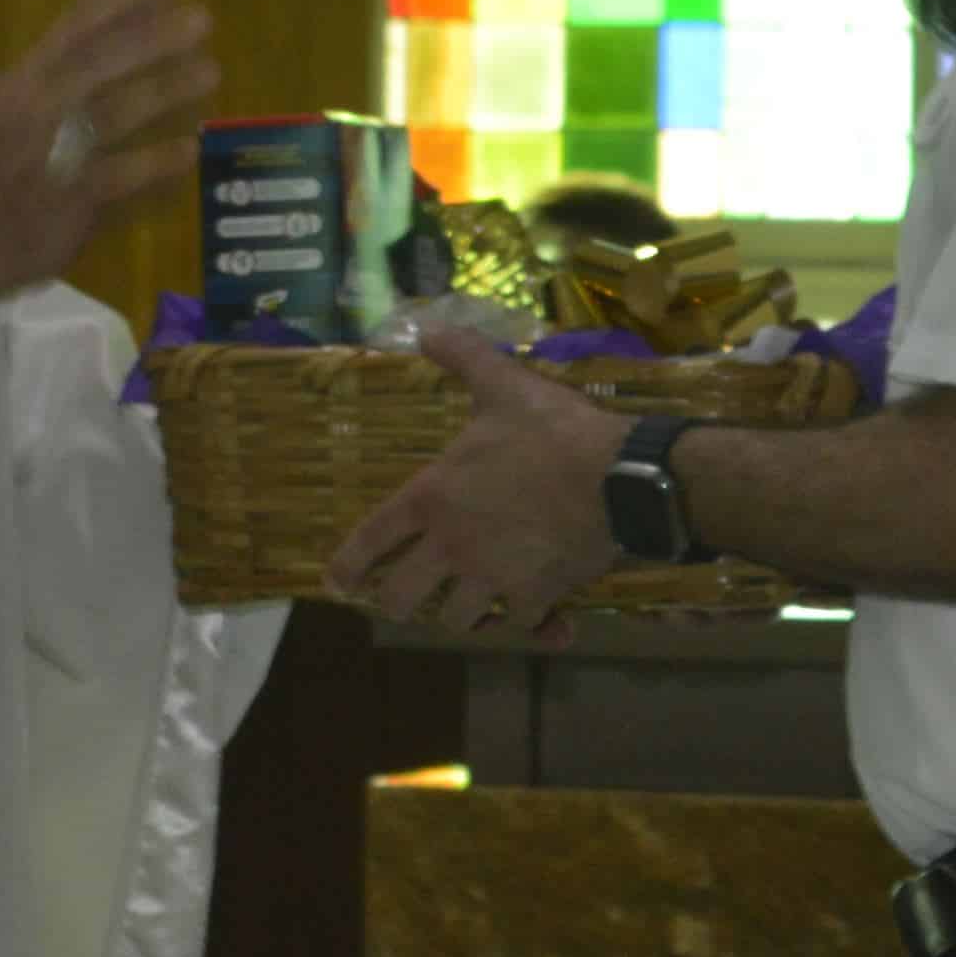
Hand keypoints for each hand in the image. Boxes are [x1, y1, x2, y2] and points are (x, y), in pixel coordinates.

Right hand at [0, 0, 216, 313]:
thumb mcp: (9, 113)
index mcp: (23, 83)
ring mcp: (53, 157)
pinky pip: (121, 179)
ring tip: (210, 72)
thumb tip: (119, 39)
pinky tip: (189, 151)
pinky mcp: (69, 205)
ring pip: (115, 114)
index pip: (79, 25)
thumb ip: (59, 79)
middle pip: (101, 62)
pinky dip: (156, 165)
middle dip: (154, 36)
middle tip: (203, 19)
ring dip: (166, 90)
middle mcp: (37, 111)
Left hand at [327, 315, 633, 635]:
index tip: (337, 583)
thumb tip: (428, 329)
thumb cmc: (553, 431)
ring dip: (462, 616)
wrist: (618, 477)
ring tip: (472, 606)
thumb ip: (464, 357)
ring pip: (455, 621)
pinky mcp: (533, 598)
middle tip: (410, 598)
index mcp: (432, 497)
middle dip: (399, 603)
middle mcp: (451, 546)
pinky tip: (549, 624)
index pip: (370, 539)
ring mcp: (491, 578)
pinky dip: (532, 627)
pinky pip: (519, 626)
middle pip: (400, 600)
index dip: (347, 566)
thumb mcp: (504, 386)